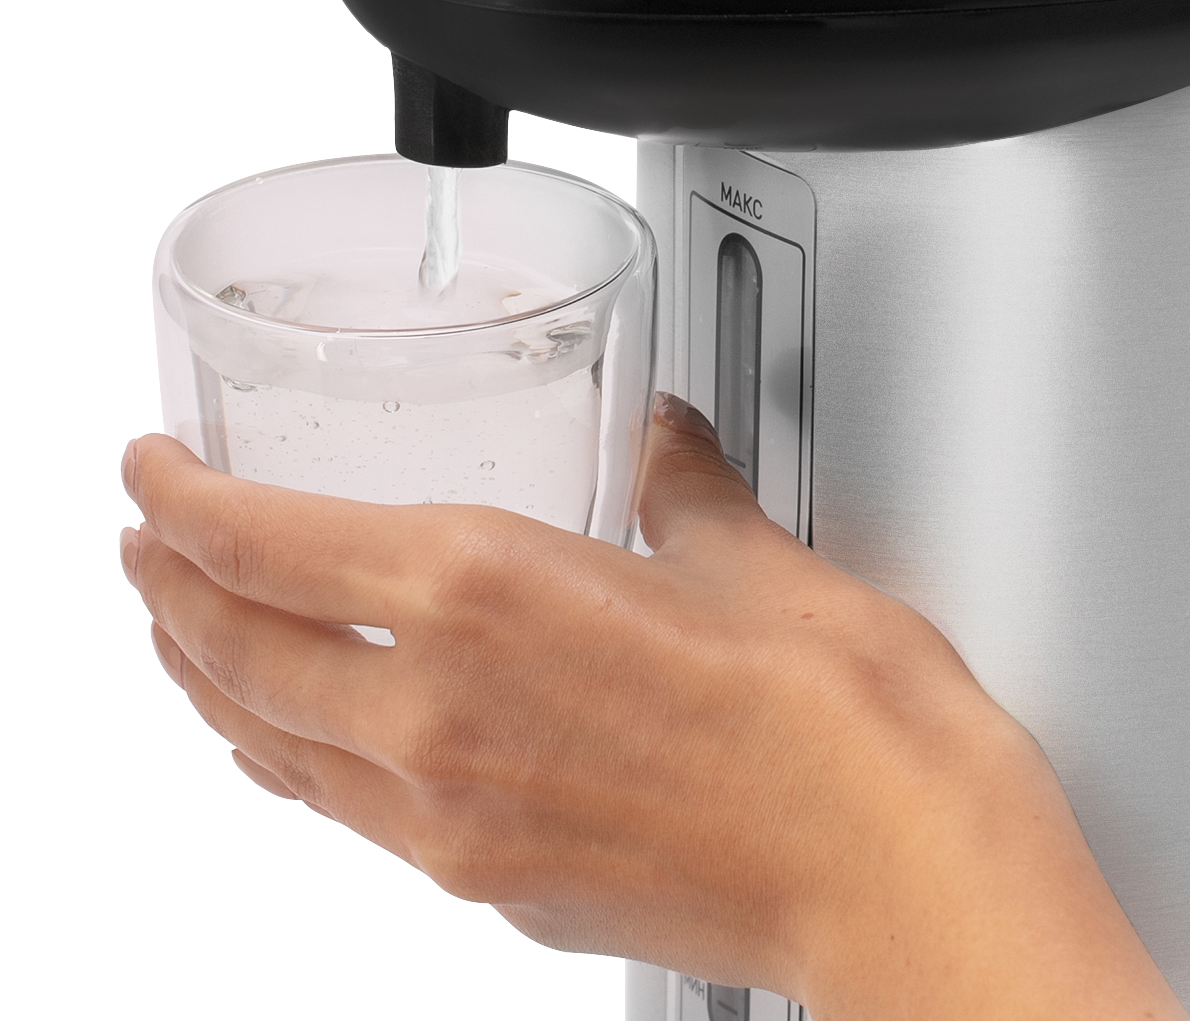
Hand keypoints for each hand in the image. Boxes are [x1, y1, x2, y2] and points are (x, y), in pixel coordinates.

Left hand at [120, 403, 1188, 1020]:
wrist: (895, 864)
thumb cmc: (841, 716)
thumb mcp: (751, 554)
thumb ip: (680, 488)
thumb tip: (664, 445)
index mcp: (490, 596)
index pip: (269, 544)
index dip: (184, 502)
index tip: (154, 471)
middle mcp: (441, 715)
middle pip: (235, 650)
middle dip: (170, 589)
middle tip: (150, 542)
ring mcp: (452, 820)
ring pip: (271, 744)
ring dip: (210, 680)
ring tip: (192, 634)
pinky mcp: (490, 886)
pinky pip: (344, 815)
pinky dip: (291, 759)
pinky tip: (310, 740)